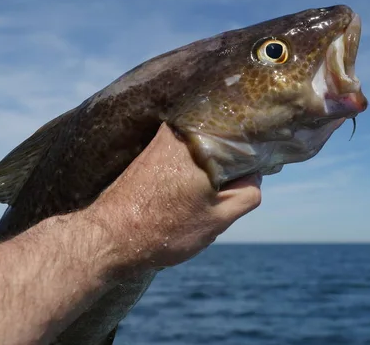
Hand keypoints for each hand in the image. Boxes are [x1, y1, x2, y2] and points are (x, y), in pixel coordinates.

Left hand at [81, 123, 261, 272]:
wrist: (109, 236)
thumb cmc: (164, 228)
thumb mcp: (218, 218)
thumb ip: (247, 192)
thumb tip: (254, 175)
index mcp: (203, 142)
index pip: (246, 136)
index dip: (258, 154)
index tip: (260, 170)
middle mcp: (182, 132)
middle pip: (224, 138)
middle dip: (233, 161)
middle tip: (231, 188)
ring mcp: (163, 139)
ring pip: (204, 147)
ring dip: (211, 165)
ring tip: (205, 193)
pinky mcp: (150, 150)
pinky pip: (185, 151)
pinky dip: (193, 167)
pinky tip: (187, 191)